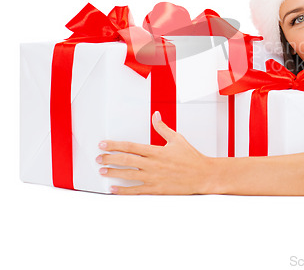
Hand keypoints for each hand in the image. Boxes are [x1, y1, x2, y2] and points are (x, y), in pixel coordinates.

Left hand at [96, 111, 214, 194]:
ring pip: (128, 175)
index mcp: (157, 151)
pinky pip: (136, 191)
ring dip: (113, 173)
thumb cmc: (191, 158)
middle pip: (126, 160)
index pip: (131, 146)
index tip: (104, 144)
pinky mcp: (156, 189)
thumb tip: (156, 115)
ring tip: (102, 170)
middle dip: (110, 158)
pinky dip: (123, 191)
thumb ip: (163, 128)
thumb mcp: (177, 139)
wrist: (203, 175)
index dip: (115, 145)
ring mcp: (154, 178)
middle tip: (98, 157)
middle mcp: (153, 164)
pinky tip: (113, 189)